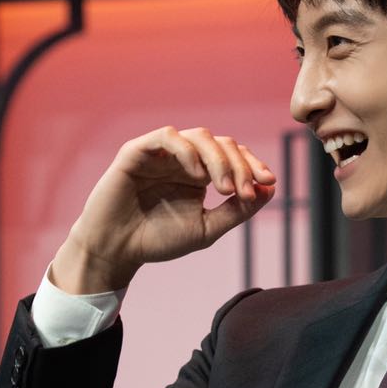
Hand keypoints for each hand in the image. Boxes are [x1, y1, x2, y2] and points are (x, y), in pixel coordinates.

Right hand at [53, 126, 276, 292]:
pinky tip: (196, 175)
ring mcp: (160, 153)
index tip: (269, 182)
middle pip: (222, 144)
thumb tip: (270, 189)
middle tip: (243, 191)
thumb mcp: (206, 229)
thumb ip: (237, 210)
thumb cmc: (157, 240)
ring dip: (218, 159)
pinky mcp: (137, 151)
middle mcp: (183, 159)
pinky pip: (167, 136)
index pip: (233, 156)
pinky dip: (187, 151)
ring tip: (224, 188)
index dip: (253, 165)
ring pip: (199, 137)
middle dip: (240, 164)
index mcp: (200, 174)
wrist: (116, 251)